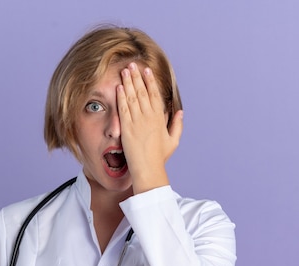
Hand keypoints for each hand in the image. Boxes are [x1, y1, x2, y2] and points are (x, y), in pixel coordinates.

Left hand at [117, 62, 182, 193]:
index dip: (150, 81)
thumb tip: (180, 111)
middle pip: (142, 91)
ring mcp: (137, 122)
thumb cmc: (160, 157)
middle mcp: (148, 117)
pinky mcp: (126, 128)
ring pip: (132, 97)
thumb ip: (177, 124)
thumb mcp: (173, 140)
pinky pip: (123, 109)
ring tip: (124, 71)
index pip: (154, 94)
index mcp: (159, 118)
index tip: (146, 70)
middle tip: (132, 64)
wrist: (148, 168)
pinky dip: (121, 97)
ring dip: (128, 83)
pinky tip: (119, 87)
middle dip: (136, 77)